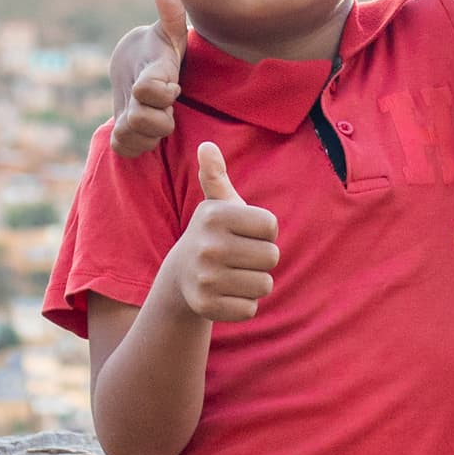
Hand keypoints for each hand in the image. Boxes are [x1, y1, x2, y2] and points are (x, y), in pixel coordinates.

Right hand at [109, 0, 189, 156]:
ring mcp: (121, 112)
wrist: (131, 61)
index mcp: (146, 72)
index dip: (165, 92)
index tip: (175, 86)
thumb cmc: (159, 50)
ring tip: (161, 117)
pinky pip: (124, 147)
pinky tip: (150, 131)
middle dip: (163, 118)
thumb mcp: (170, 33)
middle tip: (168, 107)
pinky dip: (140, 144)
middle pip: (142, 120)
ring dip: (153, 133)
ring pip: (133, 136)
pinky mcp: (118, 129)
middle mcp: (130, 95)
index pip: (148, 89)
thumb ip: (171, 15)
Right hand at [163, 140, 279, 322]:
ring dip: (254, 282)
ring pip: (264, 285)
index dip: (264, 232)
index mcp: (214, 215)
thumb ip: (216, 176)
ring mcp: (205, 278)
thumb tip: (207, 146)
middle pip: (272, 257)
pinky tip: (226, 293)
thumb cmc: (212, 235)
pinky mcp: (207, 307)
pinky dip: (244, 303)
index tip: (244, 233)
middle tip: (239, 256)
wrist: (181, 276)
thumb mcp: (215, 205)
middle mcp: (207, 246)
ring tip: (233, 274)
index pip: (271, 226)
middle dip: (262, 259)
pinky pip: (250, 308)